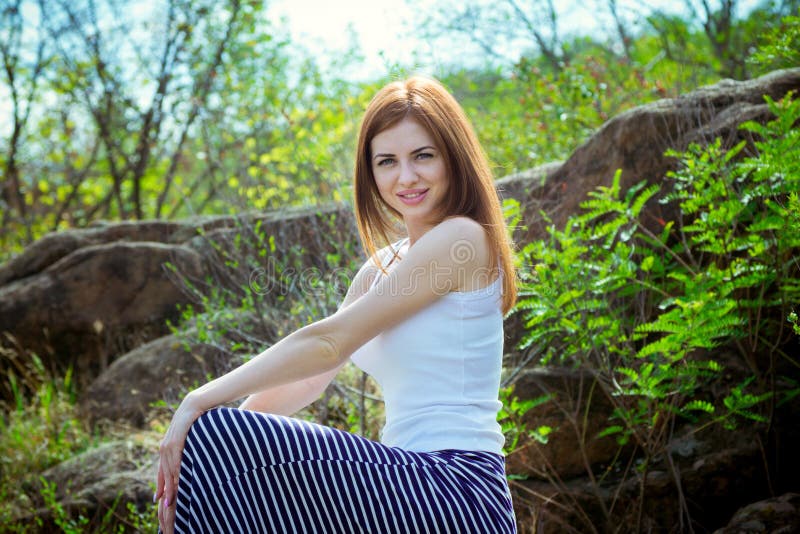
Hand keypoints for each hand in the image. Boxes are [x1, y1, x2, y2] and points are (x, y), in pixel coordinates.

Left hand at [155, 394, 202, 532]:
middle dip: (164, 487)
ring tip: (173, 494)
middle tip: (166, 504)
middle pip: (163, 468)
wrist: (205, 398)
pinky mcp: (179, 430)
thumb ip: (192, 450)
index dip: (161, 484)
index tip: (159, 499)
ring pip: (168, 462)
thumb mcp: (197, 437)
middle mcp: (167, 441)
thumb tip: (195, 464)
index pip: (163, 467)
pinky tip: (178, 474)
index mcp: (170, 443)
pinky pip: (176, 451)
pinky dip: (176, 464)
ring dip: (170, 479)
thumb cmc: (205, 418)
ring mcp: (172, 435)